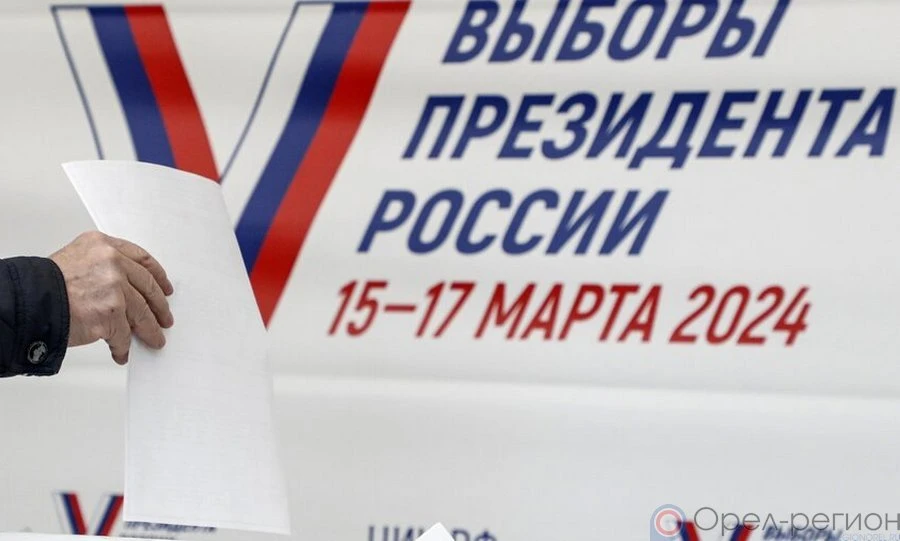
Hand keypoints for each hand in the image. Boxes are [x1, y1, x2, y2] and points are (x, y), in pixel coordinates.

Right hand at [50, 231, 173, 363]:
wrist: (29, 302)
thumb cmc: (46, 285)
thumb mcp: (77, 260)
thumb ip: (104, 268)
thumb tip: (128, 291)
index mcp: (104, 245)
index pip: (142, 259)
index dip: (158, 276)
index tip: (165, 288)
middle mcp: (112, 262)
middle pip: (147, 287)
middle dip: (159, 307)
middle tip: (165, 319)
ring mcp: (114, 287)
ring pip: (141, 313)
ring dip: (149, 330)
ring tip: (153, 340)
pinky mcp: (111, 313)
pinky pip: (123, 334)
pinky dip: (123, 346)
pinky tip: (122, 352)